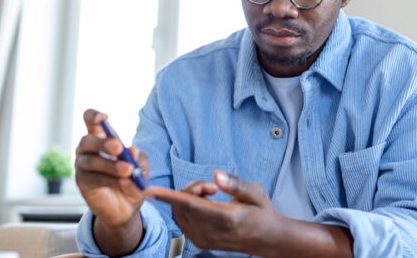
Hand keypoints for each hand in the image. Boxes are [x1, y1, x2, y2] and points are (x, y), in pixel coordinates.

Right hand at [75, 109, 149, 254]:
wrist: (127, 208)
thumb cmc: (132, 179)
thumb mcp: (141, 167)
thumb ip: (138, 158)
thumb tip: (132, 150)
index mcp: (101, 138)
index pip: (90, 121)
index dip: (93, 116)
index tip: (103, 117)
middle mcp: (87, 149)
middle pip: (87, 140)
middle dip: (103, 143)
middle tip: (119, 148)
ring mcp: (82, 166)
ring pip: (91, 161)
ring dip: (111, 165)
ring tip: (128, 170)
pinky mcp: (82, 183)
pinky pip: (93, 178)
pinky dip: (109, 179)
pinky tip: (122, 182)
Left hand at [146, 171, 281, 254]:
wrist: (267, 239)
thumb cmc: (261, 212)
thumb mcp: (256, 193)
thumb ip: (236, 184)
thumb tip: (216, 175)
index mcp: (226, 219)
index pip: (191, 205)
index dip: (169, 196)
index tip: (149, 190)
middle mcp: (211, 233)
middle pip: (183, 205)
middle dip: (190, 189)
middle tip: (212, 187)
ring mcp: (203, 240)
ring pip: (179, 212)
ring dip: (188, 198)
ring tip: (212, 195)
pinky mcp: (199, 242)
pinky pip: (182, 219)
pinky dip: (187, 207)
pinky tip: (206, 205)